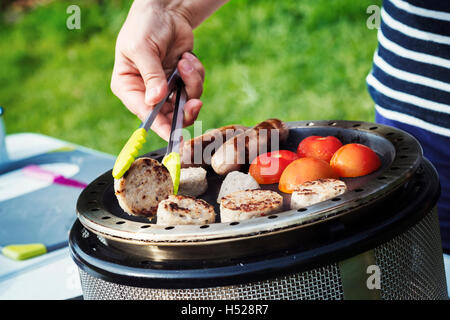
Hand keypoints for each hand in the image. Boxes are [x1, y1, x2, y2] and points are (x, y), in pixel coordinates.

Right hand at [111, 0, 204, 140]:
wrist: (166, 11)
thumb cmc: (145, 26)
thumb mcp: (143, 48)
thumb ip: (151, 75)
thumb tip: (155, 100)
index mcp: (128, 87)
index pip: (145, 114)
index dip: (161, 127)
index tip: (176, 137)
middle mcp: (146, 92)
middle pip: (169, 117)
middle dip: (184, 110)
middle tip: (195, 102)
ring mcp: (165, 88)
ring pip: (185, 103)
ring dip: (191, 83)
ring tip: (185, 62)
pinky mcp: (181, 81)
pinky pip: (194, 88)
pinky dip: (195, 74)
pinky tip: (187, 57)